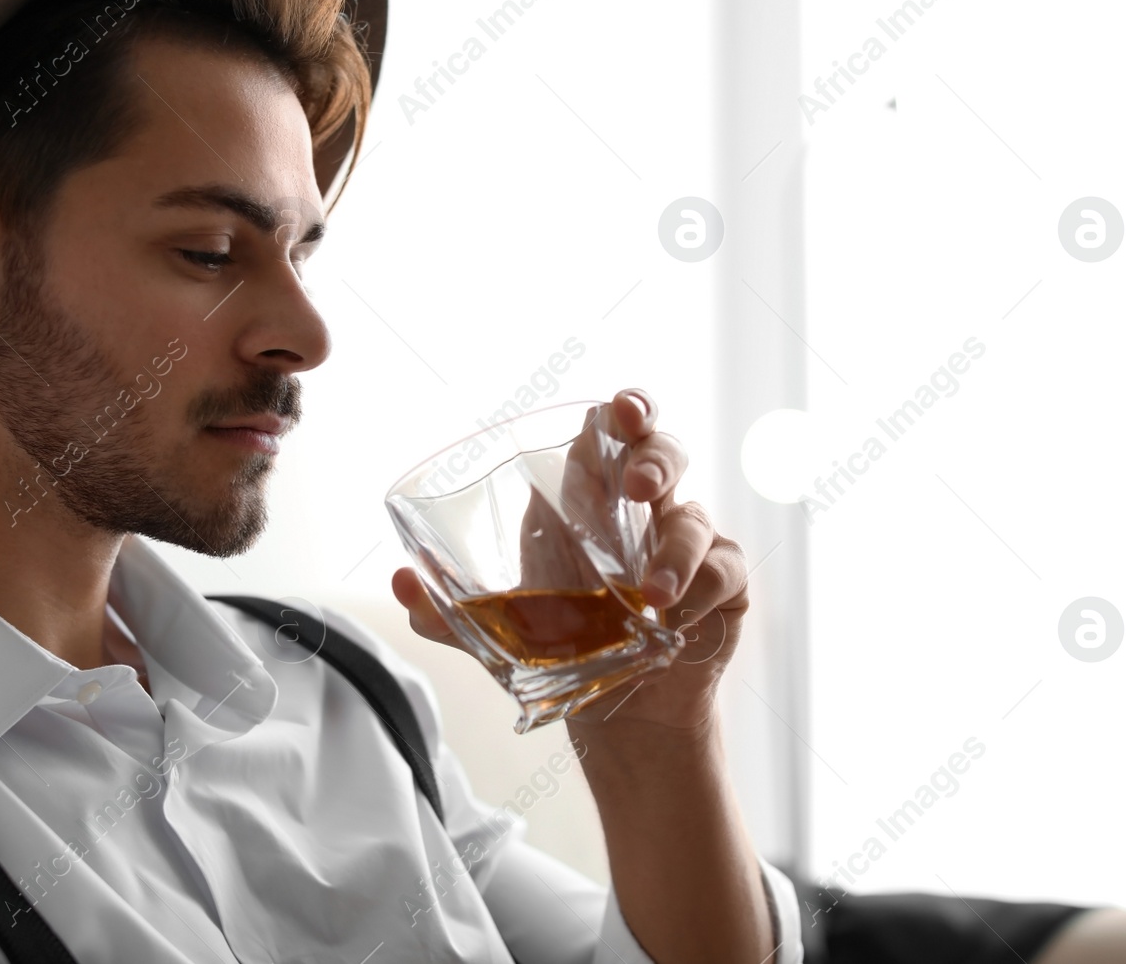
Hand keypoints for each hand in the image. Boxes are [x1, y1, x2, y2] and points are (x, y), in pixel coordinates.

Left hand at [391, 388, 749, 734]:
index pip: (613, 430)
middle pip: (665, 450)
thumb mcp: (502, 630)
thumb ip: (450, 610)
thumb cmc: (564, 646)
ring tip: (651, 597)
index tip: (619, 410)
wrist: (616, 715)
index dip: (623, 409)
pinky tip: (677, 621)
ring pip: (695, 517)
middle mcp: (644, 510)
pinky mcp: (723, 584)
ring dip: (675, 552)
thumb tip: (401, 583)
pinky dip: (701, 591)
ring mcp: (689, 543)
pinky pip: (724, 569)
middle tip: (637, 488)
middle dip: (656, 457)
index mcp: (590, 498)